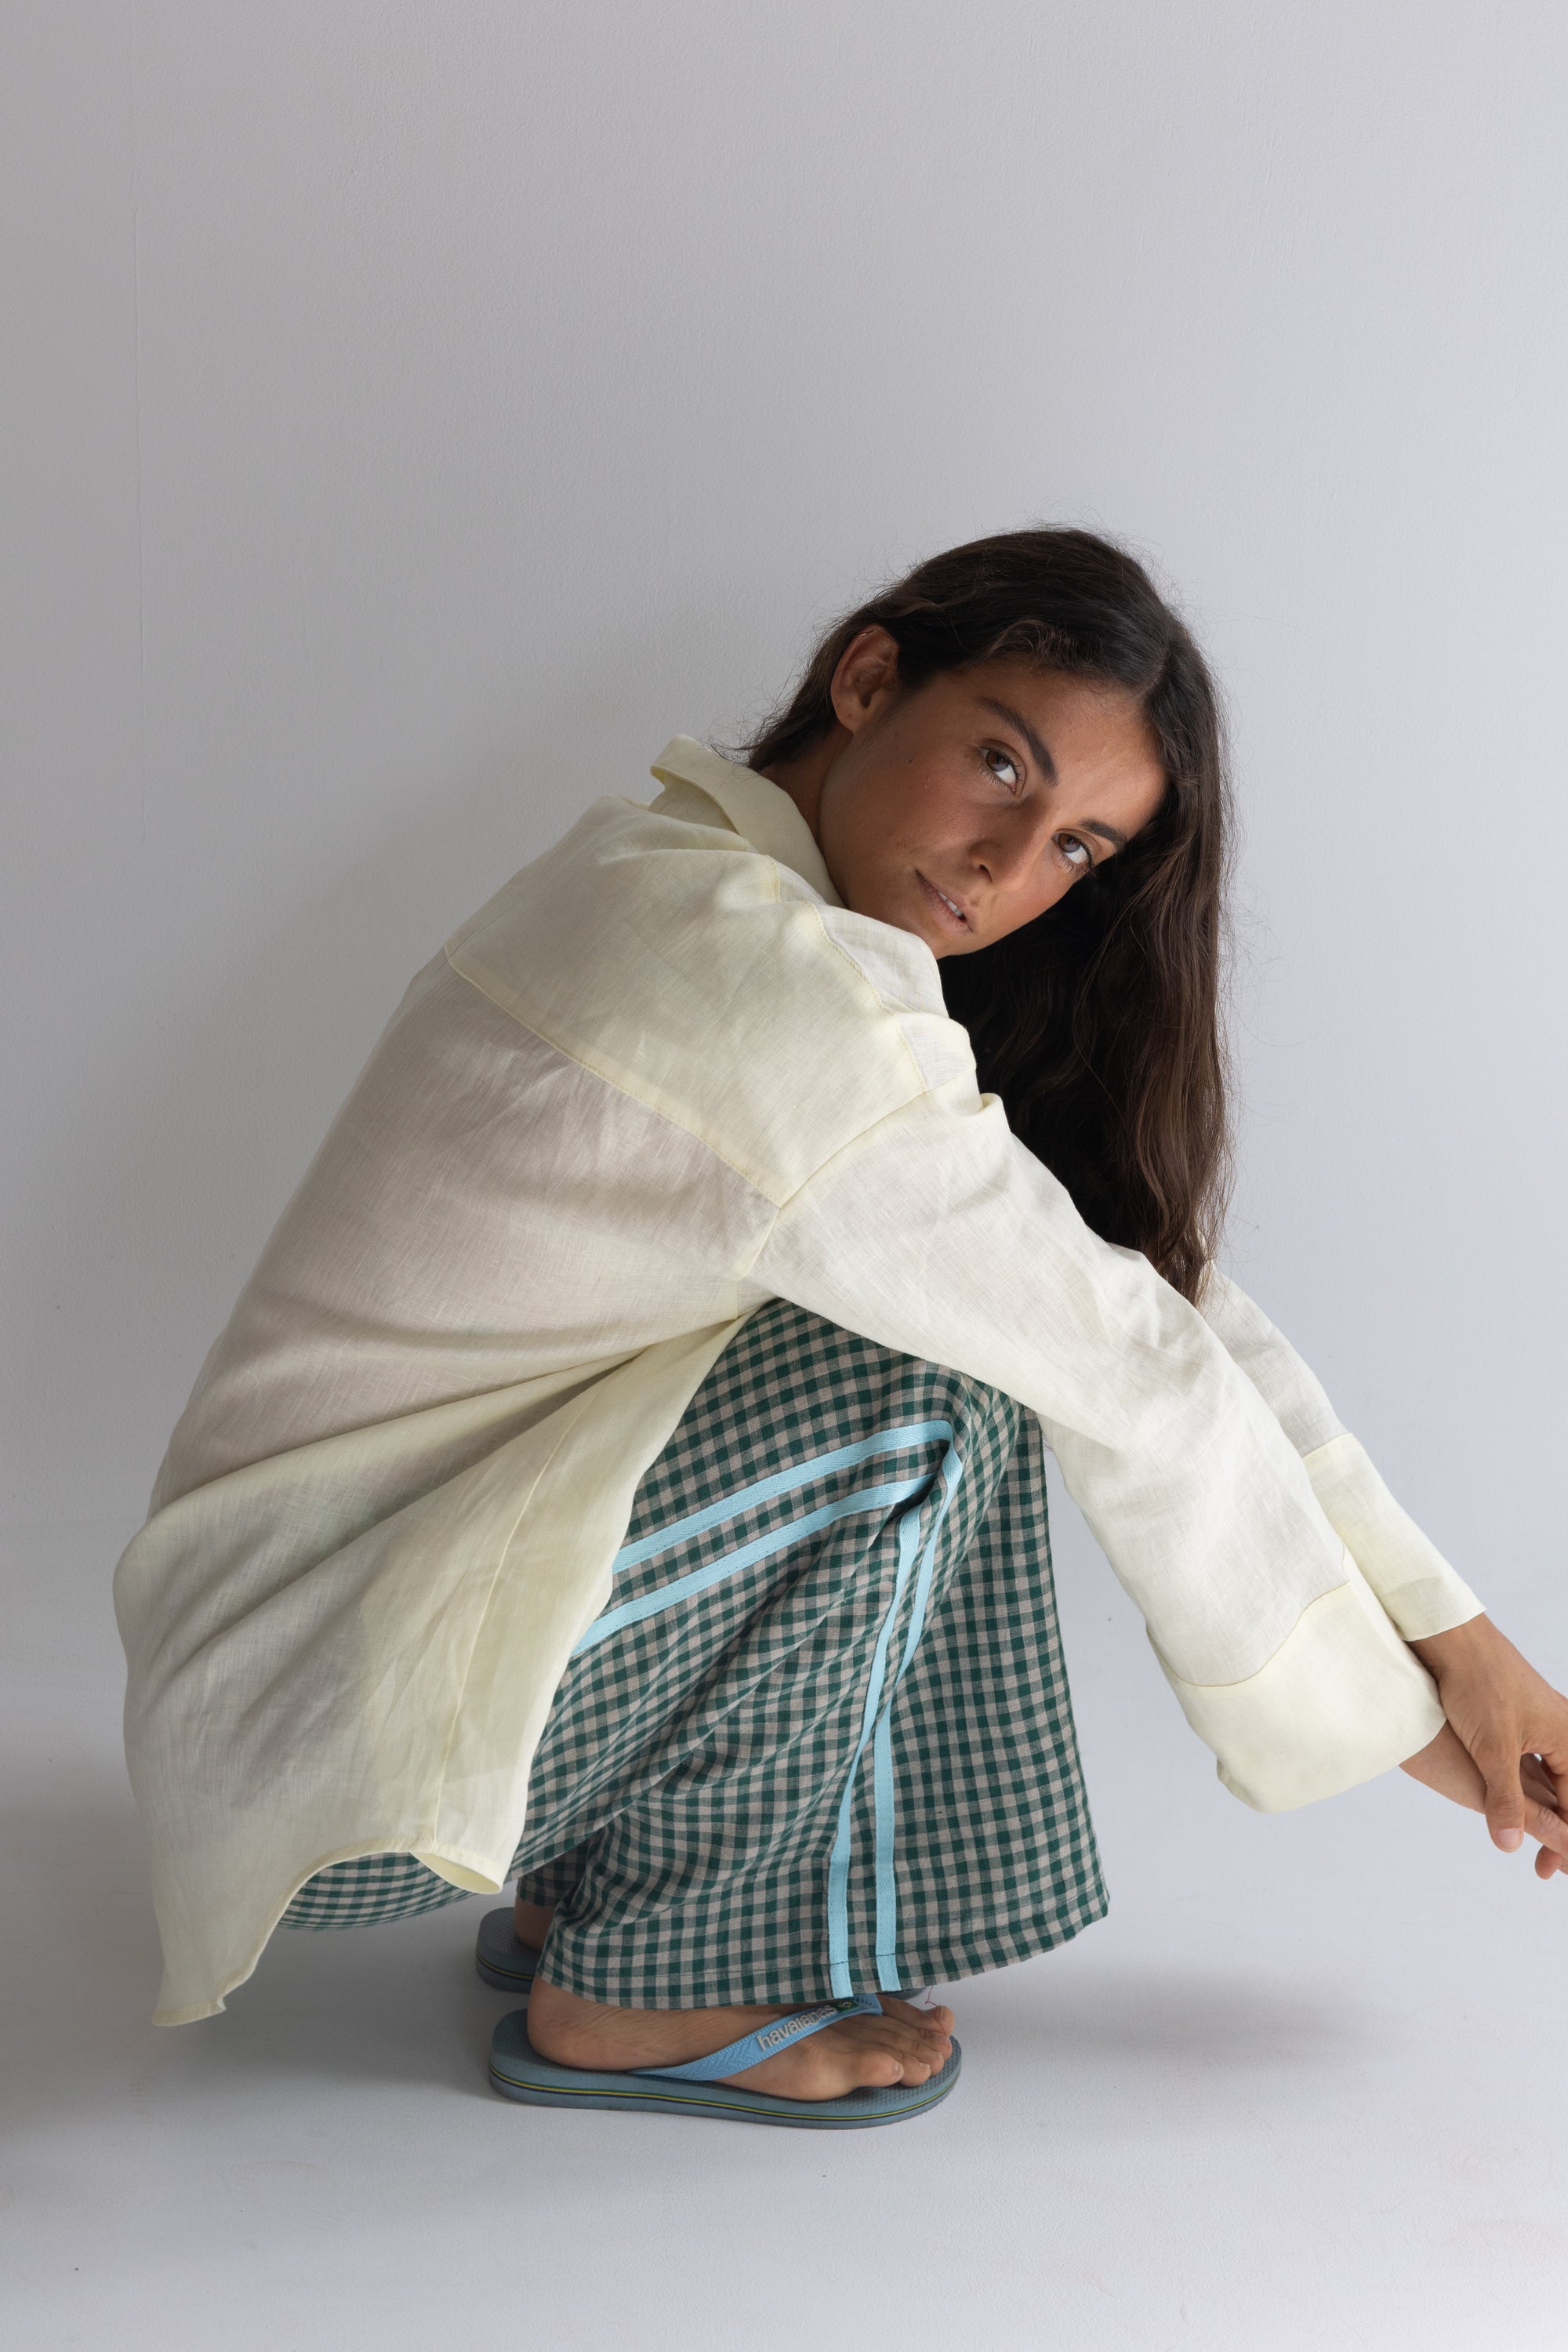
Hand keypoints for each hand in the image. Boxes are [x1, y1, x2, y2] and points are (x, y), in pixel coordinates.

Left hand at [1401, 1615, 1567, 1881]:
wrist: (1452, 1638)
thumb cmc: (1476, 1685)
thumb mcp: (1492, 1749)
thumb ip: (1503, 1799)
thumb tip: (1511, 1844)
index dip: (1564, 1842)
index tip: (1549, 1871)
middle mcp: (1563, 1729)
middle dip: (1559, 1832)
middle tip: (1546, 1869)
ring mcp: (1541, 1721)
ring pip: (1551, 1778)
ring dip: (1543, 1811)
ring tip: (1532, 1843)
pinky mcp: (1518, 1716)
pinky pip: (1535, 1761)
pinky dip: (1528, 1788)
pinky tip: (1513, 1804)